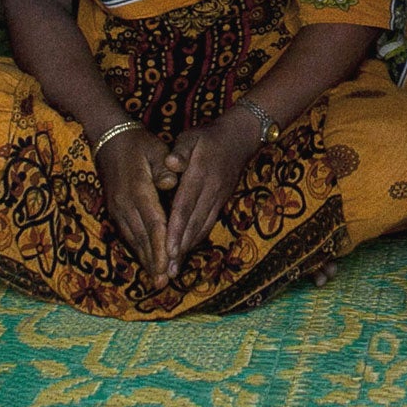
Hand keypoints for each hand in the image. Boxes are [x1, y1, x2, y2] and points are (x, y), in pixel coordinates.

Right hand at [92, 124, 172, 281]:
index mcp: (137, 189)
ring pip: (133, 239)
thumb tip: (170, 183)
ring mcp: (117, 207)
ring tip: (156, 279)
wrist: (109, 138)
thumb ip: (164, 167)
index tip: (169, 264)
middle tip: (164, 283)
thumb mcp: (154, 149)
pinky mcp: (114, 209)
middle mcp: (124, 203)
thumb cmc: (138, 143)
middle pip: (142, 237)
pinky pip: (127, 233)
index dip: (162, 245)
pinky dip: (137, 249)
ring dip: (145, 259)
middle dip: (154, 261)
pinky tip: (145, 260)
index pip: (153, 222)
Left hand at [158, 108, 261, 276]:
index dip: (175, 228)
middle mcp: (211, 190)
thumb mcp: (191, 137)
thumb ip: (180, 150)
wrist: (239, 138)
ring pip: (203, 226)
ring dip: (189, 248)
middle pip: (194, 223)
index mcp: (200, 174)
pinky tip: (187, 250)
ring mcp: (219, 197)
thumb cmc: (208, 137)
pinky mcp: (222, 201)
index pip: (185, 206)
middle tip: (167, 270)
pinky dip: (198, 238)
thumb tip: (170, 162)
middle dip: (180, 247)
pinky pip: (209, 223)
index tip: (166, 249)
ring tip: (175, 267)